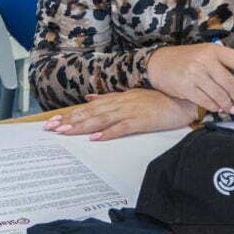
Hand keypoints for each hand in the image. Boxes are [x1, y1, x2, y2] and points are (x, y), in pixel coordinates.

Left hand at [42, 89, 197, 140]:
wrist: (181, 101)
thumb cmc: (157, 100)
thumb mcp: (130, 96)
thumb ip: (109, 99)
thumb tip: (90, 99)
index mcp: (117, 98)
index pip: (89, 108)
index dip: (71, 114)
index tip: (55, 121)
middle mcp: (120, 103)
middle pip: (90, 113)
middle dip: (69, 120)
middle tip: (51, 128)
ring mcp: (130, 111)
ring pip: (101, 119)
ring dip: (82, 126)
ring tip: (66, 132)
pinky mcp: (141, 121)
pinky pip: (121, 127)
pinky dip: (108, 133)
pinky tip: (95, 138)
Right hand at [146, 43, 233, 112]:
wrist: (158, 63)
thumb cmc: (186, 58)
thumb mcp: (208, 53)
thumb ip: (232, 61)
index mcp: (214, 49)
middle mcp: (205, 60)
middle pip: (231, 83)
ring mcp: (194, 74)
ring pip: (220, 94)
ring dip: (228, 105)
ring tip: (232, 109)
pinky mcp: (185, 87)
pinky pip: (206, 101)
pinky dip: (215, 107)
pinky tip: (218, 108)